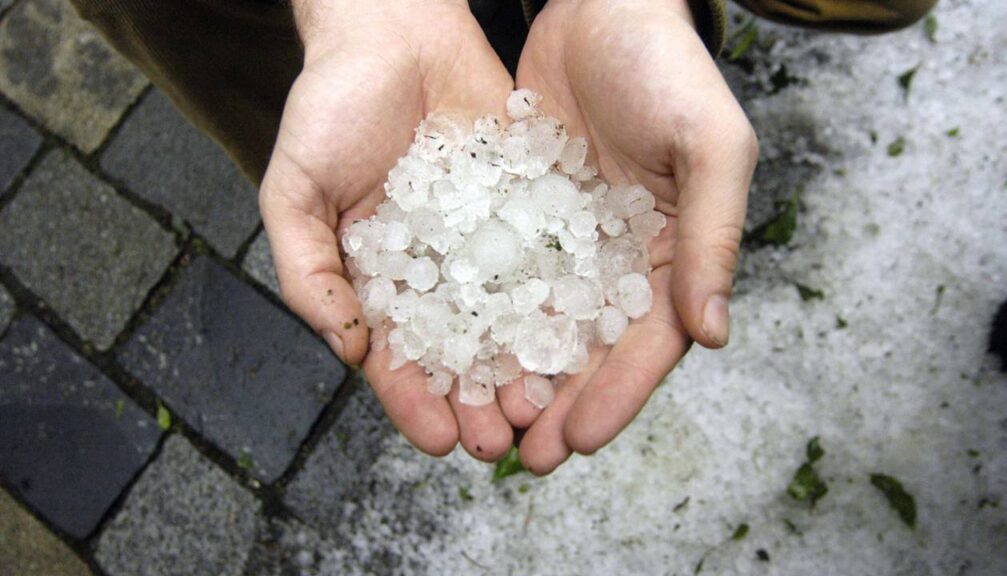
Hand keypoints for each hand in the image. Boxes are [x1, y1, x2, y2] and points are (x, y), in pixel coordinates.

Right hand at [259, 0, 515, 459]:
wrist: (394, 28)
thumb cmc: (330, 105)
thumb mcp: (295, 189)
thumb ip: (308, 270)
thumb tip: (346, 348)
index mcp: (376, 278)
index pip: (395, 356)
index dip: (414, 402)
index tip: (437, 441)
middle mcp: (434, 269)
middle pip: (458, 351)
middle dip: (477, 399)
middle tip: (503, 442)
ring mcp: (481, 240)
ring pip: (506, 317)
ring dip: (522, 367)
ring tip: (544, 409)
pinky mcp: (523, 204)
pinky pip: (542, 257)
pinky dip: (556, 298)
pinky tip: (575, 335)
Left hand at [510, 0, 757, 473]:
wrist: (602, 3)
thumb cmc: (668, 67)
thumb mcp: (710, 147)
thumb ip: (712, 238)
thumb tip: (713, 336)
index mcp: (675, 253)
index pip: (651, 344)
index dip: (617, 396)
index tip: (577, 441)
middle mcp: (623, 257)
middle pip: (593, 349)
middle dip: (561, 405)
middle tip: (523, 454)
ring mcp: (572, 239)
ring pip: (545, 323)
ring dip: (518, 375)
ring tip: (484, 421)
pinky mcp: (525, 212)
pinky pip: (504, 275)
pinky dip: (485, 316)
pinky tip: (454, 350)